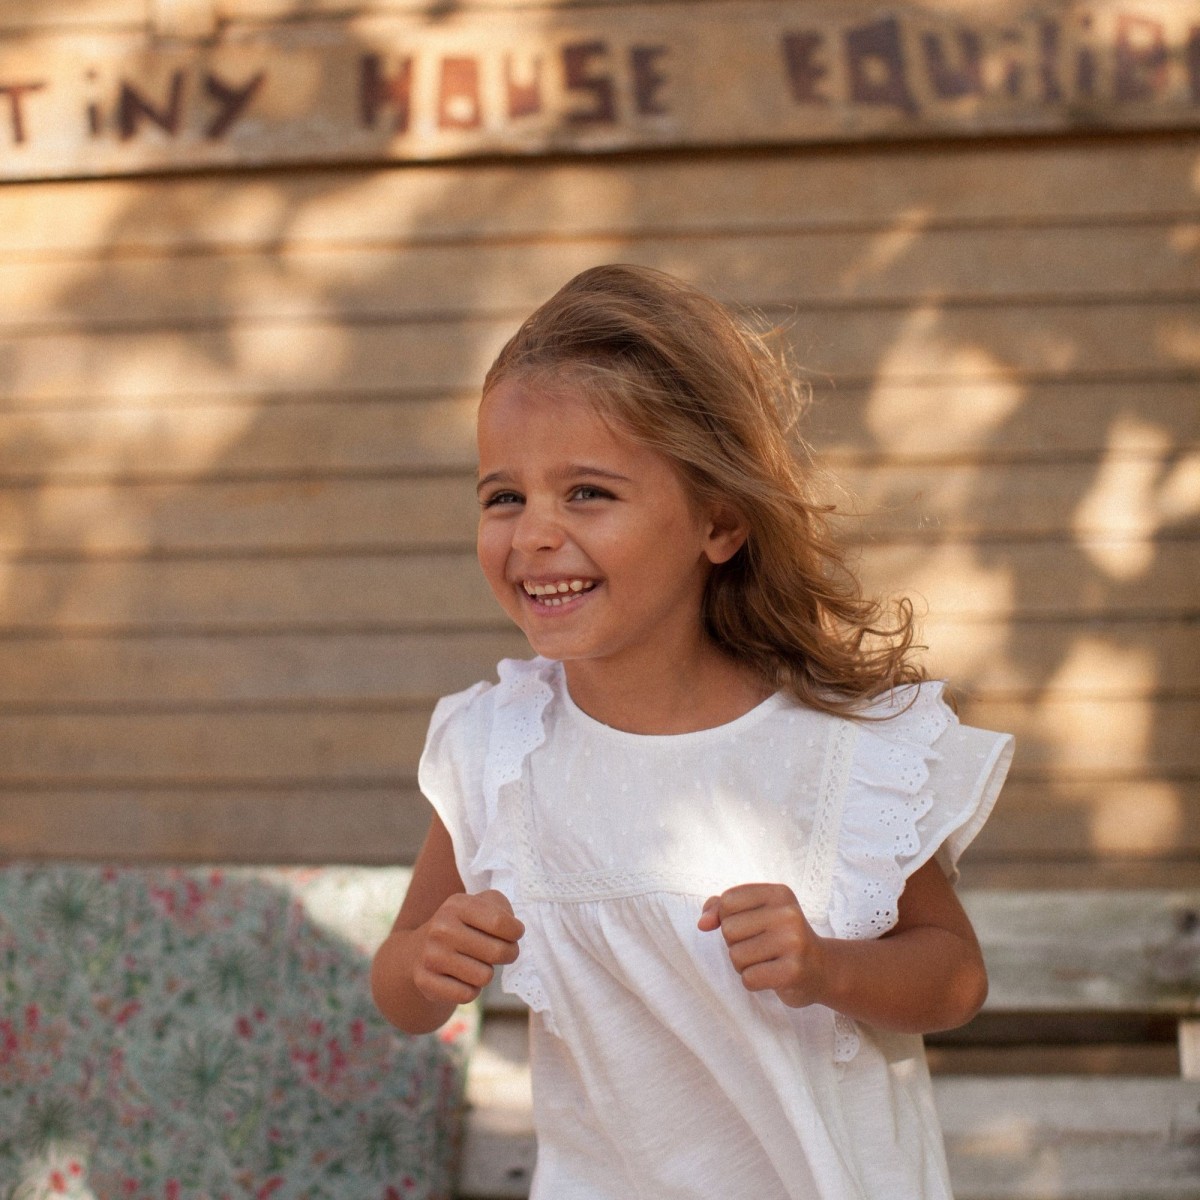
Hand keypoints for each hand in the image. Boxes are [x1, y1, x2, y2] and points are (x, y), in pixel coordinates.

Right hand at [413, 889, 524, 1006]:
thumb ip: (502, 909)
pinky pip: (467, 994)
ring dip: (486, 973)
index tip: (514, 934)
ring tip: (476, 963)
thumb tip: (513, 930)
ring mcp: (430, 956)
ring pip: (484, 976)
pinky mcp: (425, 981)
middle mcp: (440, 928)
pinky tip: (462, 978)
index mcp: (457, 905)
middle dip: (508, 954)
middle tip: (500, 952)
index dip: (516, 932)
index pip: (500, 922)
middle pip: (498, 951)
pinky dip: (471, 989)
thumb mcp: (481, 905)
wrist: (417, 951)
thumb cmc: (462, 927)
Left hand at [698, 883, 828, 1008]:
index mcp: (778, 893)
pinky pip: (748, 978)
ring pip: (736, 956)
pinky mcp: (793, 971)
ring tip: (767, 961)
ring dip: (744, 965)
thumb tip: (702, 923)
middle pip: (729, 929)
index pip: (728, 901)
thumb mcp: (756, 913)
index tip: (751, 926)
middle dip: (736, 944)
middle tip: (762, 947)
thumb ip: (722, 909)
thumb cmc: (780, 938)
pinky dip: (753, 982)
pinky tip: (771, 976)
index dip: (729, 918)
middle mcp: (788, 913)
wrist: (822, 969)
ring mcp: (793, 942)